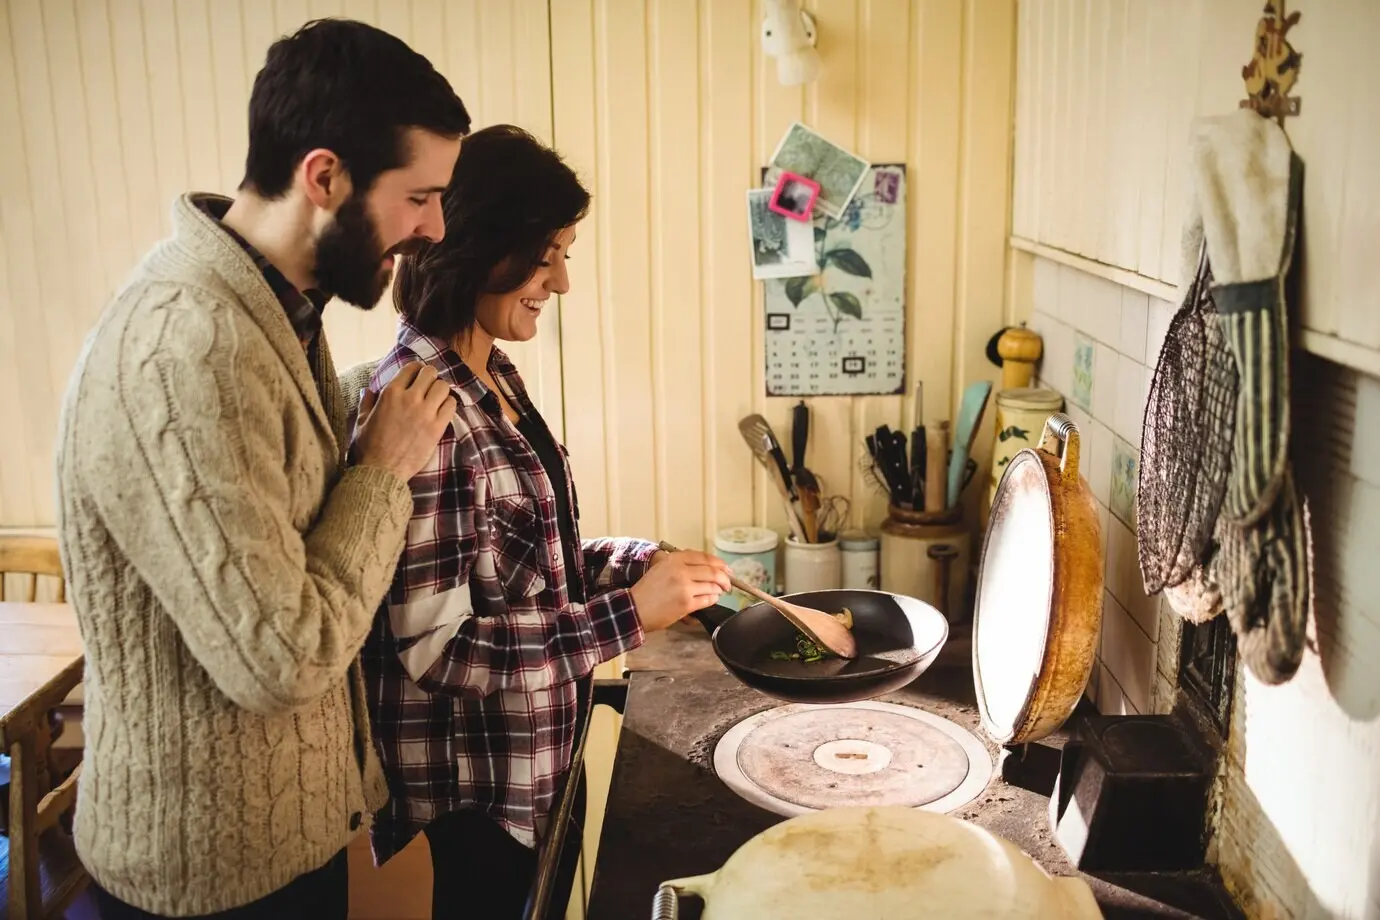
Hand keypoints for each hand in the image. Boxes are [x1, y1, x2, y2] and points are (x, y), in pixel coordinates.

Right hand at [353, 361, 456, 481]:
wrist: (382, 470)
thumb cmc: (369, 447)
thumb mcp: (362, 420)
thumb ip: (367, 402)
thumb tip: (368, 390)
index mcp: (390, 393)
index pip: (411, 367)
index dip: (416, 371)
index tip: (417, 378)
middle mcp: (409, 398)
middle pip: (430, 373)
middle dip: (430, 378)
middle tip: (428, 388)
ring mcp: (425, 412)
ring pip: (443, 386)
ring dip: (441, 391)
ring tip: (436, 399)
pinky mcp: (437, 427)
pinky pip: (451, 405)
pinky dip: (448, 405)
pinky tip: (442, 411)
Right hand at [630, 550, 731, 631]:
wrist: (634, 609)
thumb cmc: (647, 590)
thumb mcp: (661, 568)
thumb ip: (681, 564)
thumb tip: (706, 566)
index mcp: (674, 559)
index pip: (704, 557)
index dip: (719, 563)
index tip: (726, 569)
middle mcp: (680, 570)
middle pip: (712, 571)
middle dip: (724, 578)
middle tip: (728, 584)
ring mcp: (684, 587)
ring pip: (712, 586)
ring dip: (718, 590)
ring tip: (718, 592)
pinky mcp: (686, 603)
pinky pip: (708, 599)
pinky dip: (712, 599)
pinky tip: (711, 599)